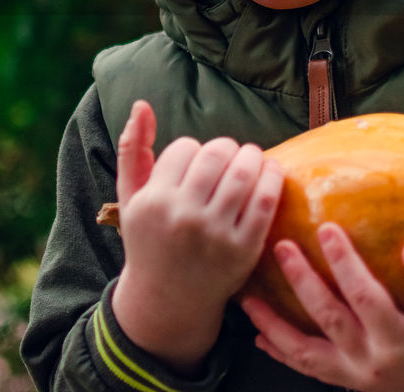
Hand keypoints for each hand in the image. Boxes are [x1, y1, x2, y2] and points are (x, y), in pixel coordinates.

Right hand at [111, 100, 283, 374]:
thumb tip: (141, 104)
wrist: (167, 300)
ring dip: (252, 155)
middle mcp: (185, 216)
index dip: (193, 150)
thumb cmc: (148, 240)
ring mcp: (217, 233)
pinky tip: (271, 170)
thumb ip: (131, 149)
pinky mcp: (245, 249)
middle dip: (226, 147)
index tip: (194, 163)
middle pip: (216, 154)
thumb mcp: (130, 198)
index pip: (185, 148)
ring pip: (244, 172)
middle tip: (229, 153)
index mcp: (154, 201)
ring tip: (250, 157)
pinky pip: (266, 200)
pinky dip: (273, 176)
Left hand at [241, 224, 403, 391]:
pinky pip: (308, 368)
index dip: (344, 262)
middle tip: (280, 246)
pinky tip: (259, 336)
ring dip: (273, 325)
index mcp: (400, 340)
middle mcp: (372, 362)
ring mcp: (355, 377)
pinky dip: (282, 353)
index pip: (365, 296)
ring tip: (248, 298)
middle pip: (327, 318)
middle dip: (301, 281)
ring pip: (305, 352)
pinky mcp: (347, 382)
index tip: (326, 226)